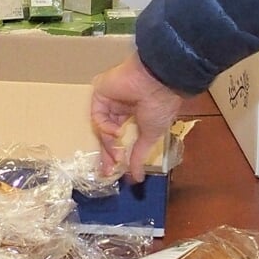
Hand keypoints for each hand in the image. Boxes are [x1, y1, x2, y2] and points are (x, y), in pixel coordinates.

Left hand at [91, 54, 187, 183]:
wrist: (158, 81)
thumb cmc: (160, 105)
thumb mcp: (150, 135)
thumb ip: (139, 155)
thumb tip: (138, 177)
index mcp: (134, 113)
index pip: (120, 136)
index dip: (117, 154)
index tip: (117, 172)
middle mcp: (120, 106)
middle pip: (107, 134)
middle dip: (108, 153)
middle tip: (108, 171)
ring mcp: (109, 99)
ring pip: (102, 127)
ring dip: (108, 143)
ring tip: (117, 155)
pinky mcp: (100, 92)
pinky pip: (98, 115)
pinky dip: (105, 127)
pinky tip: (116, 131)